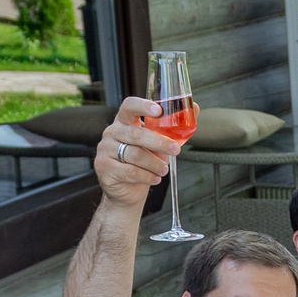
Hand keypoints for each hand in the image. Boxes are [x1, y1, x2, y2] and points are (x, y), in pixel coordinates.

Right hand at [94, 97, 183, 211]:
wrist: (126, 190)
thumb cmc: (143, 163)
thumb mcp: (159, 144)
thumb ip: (172, 127)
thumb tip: (193, 108)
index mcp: (124, 122)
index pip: (129, 106)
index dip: (143, 106)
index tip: (158, 110)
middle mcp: (112, 132)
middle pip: (136, 134)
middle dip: (159, 142)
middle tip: (175, 150)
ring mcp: (105, 149)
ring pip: (135, 155)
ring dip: (155, 164)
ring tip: (163, 170)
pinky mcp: (104, 167)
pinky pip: (130, 171)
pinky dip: (147, 176)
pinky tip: (154, 178)